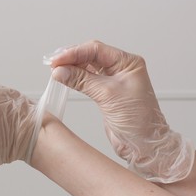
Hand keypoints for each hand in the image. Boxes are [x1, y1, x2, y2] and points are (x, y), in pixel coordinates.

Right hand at [51, 40, 193, 182]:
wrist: (143, 144)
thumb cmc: (138, 121)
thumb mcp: (107, 95)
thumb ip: (82, 80)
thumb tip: (60, 71)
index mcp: (128, 63)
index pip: (96, 50)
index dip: (74, 53)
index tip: (57, 59)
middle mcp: (121, 68)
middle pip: (90, 55)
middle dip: (70, 58)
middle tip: (52, 62)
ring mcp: (113, 80)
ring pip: (87, 67)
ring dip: (71, 67)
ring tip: (55, 69)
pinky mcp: (105, 92)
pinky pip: (87, 79)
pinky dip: (74, 77)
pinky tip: (64, 77)